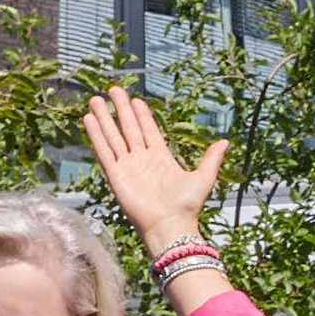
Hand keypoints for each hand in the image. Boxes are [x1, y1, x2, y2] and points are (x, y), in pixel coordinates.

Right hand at [76, 90, 229, 271]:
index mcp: (161, 157)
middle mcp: (142, 159)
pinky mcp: (116, 175)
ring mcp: (127, 166)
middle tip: (113, 89)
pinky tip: (89, 120)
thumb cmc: (186, 206)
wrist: (170, 226)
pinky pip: (104, 151)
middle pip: (128, 128)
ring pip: (113, 136)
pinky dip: (96, 135)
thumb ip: (211, 158)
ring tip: (95, 99)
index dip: (141, 114)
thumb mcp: (203, 177)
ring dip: (104, 118)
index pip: (148, 129)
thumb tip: (225, 142)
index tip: (136, 99)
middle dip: (120, 108)